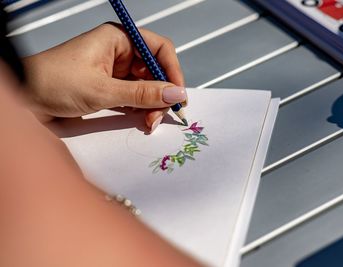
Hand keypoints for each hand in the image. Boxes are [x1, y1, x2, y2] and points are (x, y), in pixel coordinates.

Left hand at [22, 23, 185, 131]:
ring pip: (147, 86)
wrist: (23, 99)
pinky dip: (141, 109)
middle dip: (162, 94)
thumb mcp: (103, 90)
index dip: (172, 71)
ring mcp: (115, 71)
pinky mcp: (110, 88)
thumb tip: (177, 93)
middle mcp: (119, 52)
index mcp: (118, 39)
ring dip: (152, 105)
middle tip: (160, 116)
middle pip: (155, 71)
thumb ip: (142, 93)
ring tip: (149, 122)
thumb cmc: (53, 83)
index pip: (159, 49)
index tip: (178, 94)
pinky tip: (142, 121)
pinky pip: (135, 96)